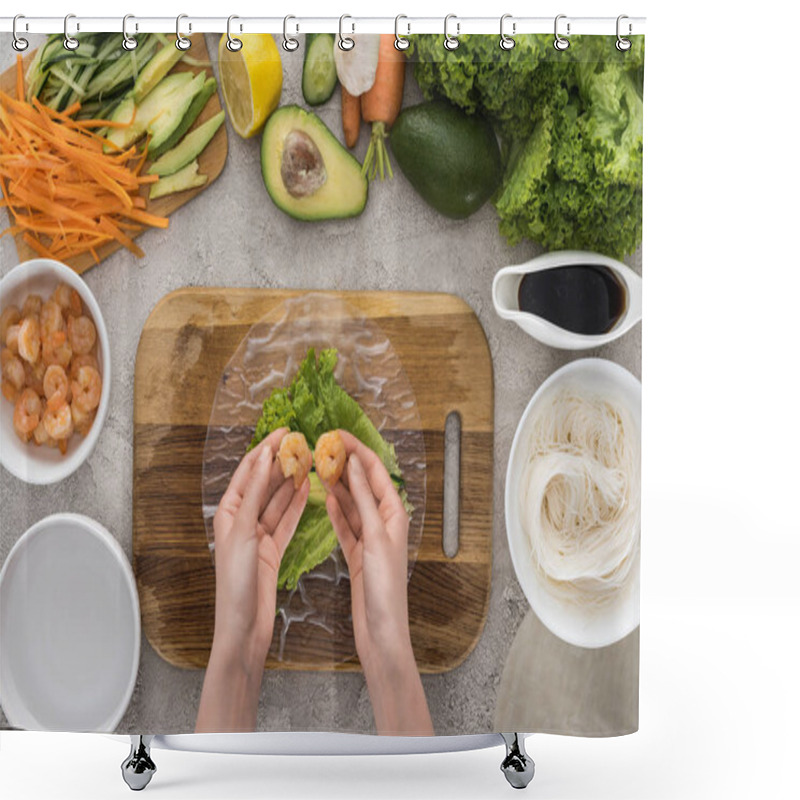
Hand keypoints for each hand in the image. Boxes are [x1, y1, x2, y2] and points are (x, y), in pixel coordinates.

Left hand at [196, 428, 308, 732]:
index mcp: (228, 512)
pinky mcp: (273, 549)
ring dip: (292, 481)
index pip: (248, 471)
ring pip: (278, 500)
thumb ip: (256, 494)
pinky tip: (307, 489)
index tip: (285, 431)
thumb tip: (263, 459)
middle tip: (303, 444)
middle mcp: (242, 520)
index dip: (266, 449)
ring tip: (310, 462)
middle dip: (282, 462)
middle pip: (264, 483)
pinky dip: (297, 505)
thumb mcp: (244, 532)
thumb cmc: (235, 583)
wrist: (244, 626)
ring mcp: (259, 534)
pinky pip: (287, 520)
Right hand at [326, 430, 432, 734]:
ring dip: (337, 484)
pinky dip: (336, 509)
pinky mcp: (357, 552)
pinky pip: (345, 523)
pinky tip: (325, 496)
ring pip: (352, 502)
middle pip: (363, 484)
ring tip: (319, 465)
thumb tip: (355, 464)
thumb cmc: (384, 587)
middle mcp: (384, 521)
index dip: (356, 449)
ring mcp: (370, 537)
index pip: (375, 471)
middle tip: (323, 447)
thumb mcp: (375, 537)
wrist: (381, 630)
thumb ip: (364, 499)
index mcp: (394, 514)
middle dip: (344, 463)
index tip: (336, 434)